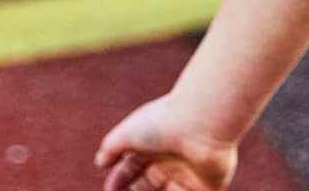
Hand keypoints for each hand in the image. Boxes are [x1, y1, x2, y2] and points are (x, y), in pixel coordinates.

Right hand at [97, 94, 238, 190]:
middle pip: (147, 183)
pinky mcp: (208, 186)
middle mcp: (169, 158)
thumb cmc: (162, 124)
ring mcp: (188, 173)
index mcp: (152, 143)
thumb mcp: (128, 133)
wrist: (201, 124)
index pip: (131, 166)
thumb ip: (111, 147)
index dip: (118, 179)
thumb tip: (100, 162)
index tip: (109, 189)